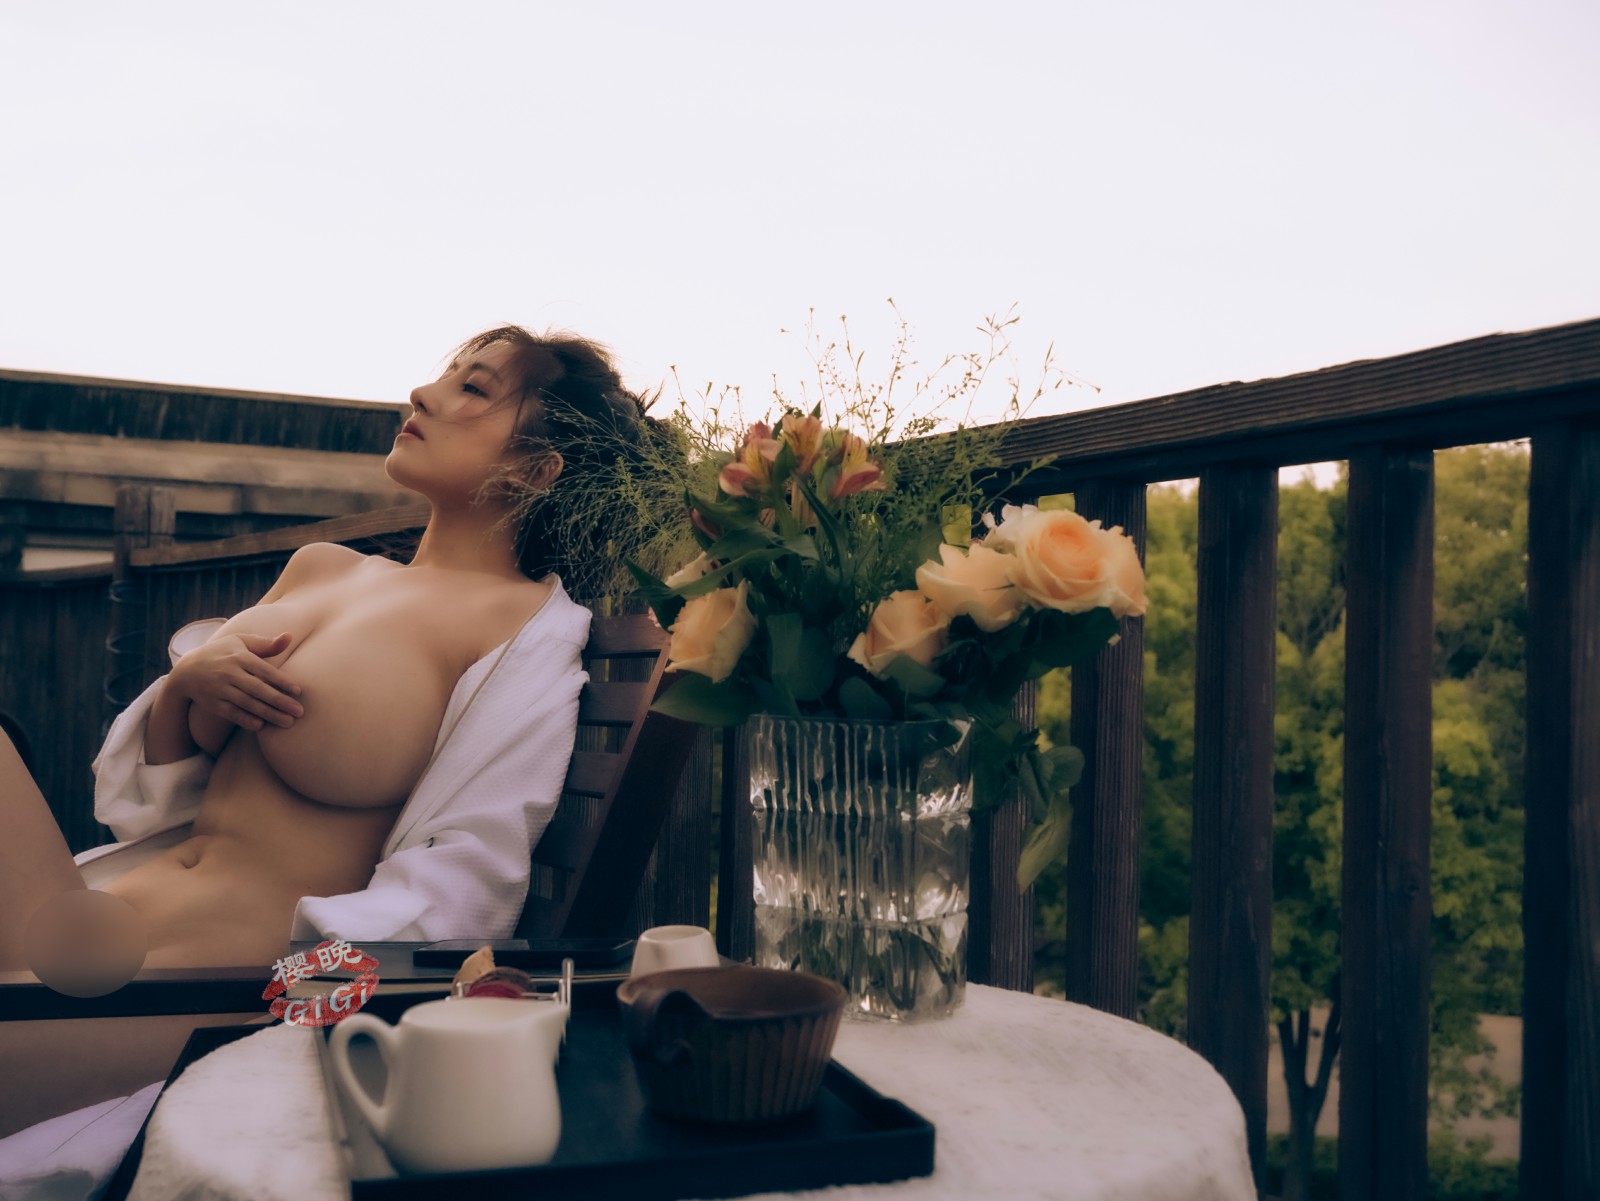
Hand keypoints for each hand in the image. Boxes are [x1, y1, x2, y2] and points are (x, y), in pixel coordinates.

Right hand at [172, 631, 304, 731]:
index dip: (281, 681)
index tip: (298, 692)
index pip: (264, 670)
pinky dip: (245, 719)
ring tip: (288, 722)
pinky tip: (261, 726)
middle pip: (258, 689)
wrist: (187, 670)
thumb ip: (266, 643)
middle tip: (299, 712)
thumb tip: (289, 636)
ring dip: (268, 714)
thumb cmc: (222, 653)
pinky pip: (231, 713)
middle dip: (279, 701)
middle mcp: (229, 673)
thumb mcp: (240, 642)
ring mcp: (219, 689)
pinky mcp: (213, 703)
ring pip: (247, 703)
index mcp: (239, 656)